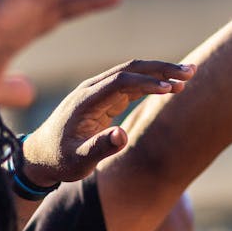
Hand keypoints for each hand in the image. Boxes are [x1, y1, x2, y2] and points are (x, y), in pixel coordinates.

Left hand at [18, 60, 195, 186]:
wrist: (40, 155)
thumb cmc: (59, 161)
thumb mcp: (77, 162)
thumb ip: (99, 149)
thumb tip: (122, 135)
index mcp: (85, 101)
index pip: (121, 82)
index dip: (147, 83)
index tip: (172, 89)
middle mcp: (92, 90)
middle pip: (130, 69)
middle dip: (161, 69)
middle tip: (190, 72)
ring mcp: (98, 91)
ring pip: (133, 73)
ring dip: (161, 72)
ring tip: (189, 75)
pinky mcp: (104, 97)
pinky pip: (131, 83)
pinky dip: (153, 82)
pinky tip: (171, 85)